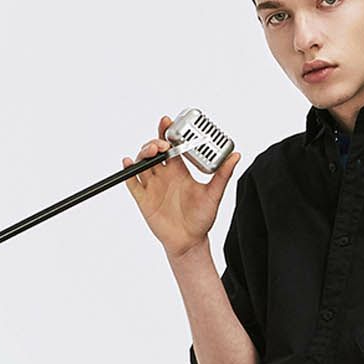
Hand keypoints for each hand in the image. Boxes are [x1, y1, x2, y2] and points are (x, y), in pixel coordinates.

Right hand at [122, 114, 239, 257]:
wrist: (190, 242)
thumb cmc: (201, 219)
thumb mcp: (214, 194)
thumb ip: (223, 175)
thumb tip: (236, 155)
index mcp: (179, 171)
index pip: (171, 146)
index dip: (166, 132)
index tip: (167, 121)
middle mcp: (165, 176)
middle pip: (154, 151)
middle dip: (155, 142)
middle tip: (162, 144)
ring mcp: (153, 187)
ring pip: (142, 163)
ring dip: (143, 153)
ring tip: (151, 152)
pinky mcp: (144, 199)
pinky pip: (132, 183)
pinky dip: (128, 172)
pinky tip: (128, 163)